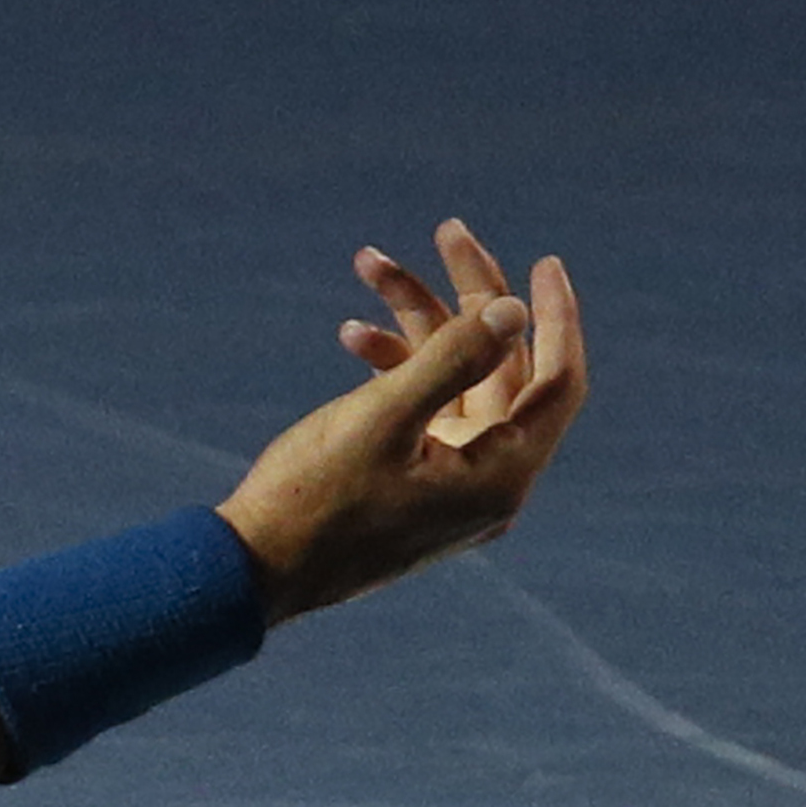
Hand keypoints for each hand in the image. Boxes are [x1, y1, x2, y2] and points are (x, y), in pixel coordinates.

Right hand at [216, 218, 590, 619]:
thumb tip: (516, 310)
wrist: (248, 574)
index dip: (556, 317)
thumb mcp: (380, 420)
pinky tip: (352, 334)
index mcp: (499, 476)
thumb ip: (452, 359)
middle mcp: (487, 482)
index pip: (557, 382)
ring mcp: (449, 484)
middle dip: (470, 299)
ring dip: (417, 323)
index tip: (544, 262)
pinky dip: (395, 369)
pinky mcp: (412, 483)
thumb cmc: (312, 503)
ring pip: (454, 381)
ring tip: (370, 263)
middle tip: (446, 232)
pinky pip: (423, 410)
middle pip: (501, 368)